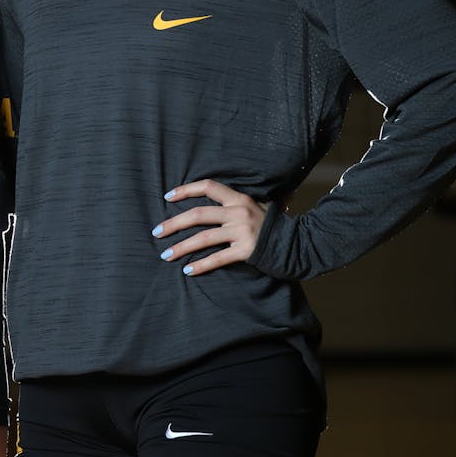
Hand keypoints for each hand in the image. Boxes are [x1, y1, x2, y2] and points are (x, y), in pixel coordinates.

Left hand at [152, 179, 268, 275]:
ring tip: (166, 255)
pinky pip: (218, 258)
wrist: (299, 244)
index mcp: (239, 198)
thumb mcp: (257, 206)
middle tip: (156, 232)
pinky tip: (188, 270)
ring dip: (182, 247)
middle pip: (198, 214)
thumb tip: (215, 197)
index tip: (167, 197)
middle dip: (174, 223)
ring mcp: (243, 231)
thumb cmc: (273, 226)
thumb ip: (236, 203)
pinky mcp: (247, 250)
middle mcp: (239, 212)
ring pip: (204, 238)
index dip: (186, 190)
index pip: (208, 186)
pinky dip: (201, 265)